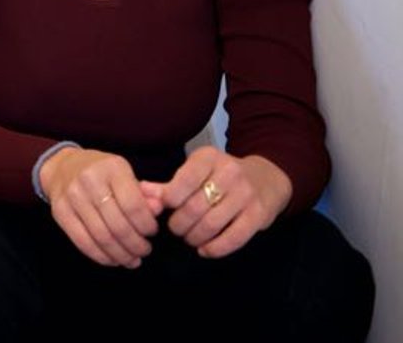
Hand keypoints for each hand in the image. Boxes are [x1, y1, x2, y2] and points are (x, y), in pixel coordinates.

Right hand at [39, 147, 159, 267]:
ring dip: (120, 254)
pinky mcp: (59, 212)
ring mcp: (72, 197)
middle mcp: (90, 181)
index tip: (151, 232)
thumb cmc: (102, 172)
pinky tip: (113, 259)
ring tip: (132, 260)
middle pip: (118, 225)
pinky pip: (83, 242)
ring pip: (102, 237)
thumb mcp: (125, 174)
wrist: (63, 166)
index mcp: (112, 168)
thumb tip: (158, 210)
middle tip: (144, 251)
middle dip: (135, 245)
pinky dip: (101, 256)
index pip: (133, 206)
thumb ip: (144, 193)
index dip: (146, 226)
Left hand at [145, 146, 290, 257]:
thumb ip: (167, 185)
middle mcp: (229, 172)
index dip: (170, 199)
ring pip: (212, 223)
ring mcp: (246, 194)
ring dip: (194, 237)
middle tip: (175, 229)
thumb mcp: (195, 172)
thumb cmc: (220, 176)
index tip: (166, 209)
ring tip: (189, 238)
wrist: (266, 178)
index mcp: (209, 157)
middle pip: (194, 206)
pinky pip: (234, 237)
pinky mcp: (259, 214)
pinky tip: (205, 250)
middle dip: (179, 224)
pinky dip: (215, 248)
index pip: (183, 180)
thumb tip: (141, 192)